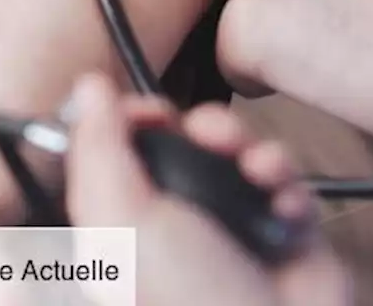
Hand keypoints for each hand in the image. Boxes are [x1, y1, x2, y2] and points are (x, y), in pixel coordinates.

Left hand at [66, 74, 348, 305]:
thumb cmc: (195, 301)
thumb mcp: (129, 221)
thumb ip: (102, 149)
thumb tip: (88, 87)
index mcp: (125, 220)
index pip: (120, 146)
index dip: (136, 117)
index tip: (153, 110)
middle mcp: (177, 217)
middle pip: (184, 137)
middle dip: (205, 128)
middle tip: (212, 137)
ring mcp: (231, 219)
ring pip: (238, 148)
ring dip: (250, 150)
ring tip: (255, 170)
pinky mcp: (279, 223)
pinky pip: (282, 175)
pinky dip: (284, 182)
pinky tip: (281, 204)